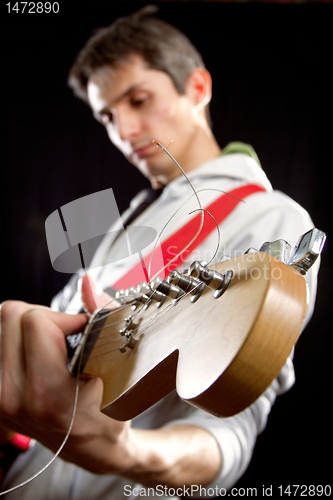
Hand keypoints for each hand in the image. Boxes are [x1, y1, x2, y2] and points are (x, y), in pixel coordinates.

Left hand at [0, 277, 221, 483]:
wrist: (92, 446)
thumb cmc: (109, 410)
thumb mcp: (116, 366)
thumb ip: (102, 317)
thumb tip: (86, 282)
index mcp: (45, 393)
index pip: (36, 320)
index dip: (66, 317)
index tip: (82, 331)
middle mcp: (12, 397)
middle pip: (11, 314)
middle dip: (44, 316)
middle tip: (65, 336)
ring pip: (2, 322)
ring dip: (29, 325)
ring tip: (52, 346)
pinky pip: (0, 339)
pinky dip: (19, 337)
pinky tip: (38, 354)